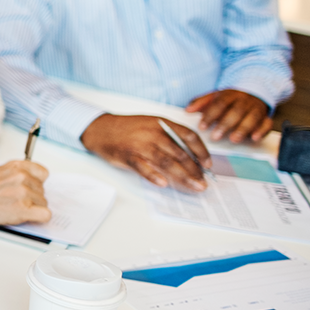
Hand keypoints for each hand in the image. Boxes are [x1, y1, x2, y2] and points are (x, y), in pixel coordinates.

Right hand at [0, 160, 51, 227]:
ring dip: (33, 208)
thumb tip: (31, 180)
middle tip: (17, 200)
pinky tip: (28, 217)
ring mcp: (24, 193)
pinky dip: (39, 218)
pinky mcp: (24, 209)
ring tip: (16, 207)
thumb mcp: (2, 170)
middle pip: (43, 191)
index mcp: (18, 166)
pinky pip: (45, 215)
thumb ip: (19, 173)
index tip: (31, 187)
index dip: (37, 182)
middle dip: (33, 197)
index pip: (43, 173)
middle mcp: (23, 177)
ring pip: (44, 203)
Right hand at [81, 114, 209, 191]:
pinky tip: (164, 184)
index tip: (208, 164)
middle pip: (180, 153)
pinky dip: (154, 176)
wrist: (101, 129)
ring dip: (183, 176)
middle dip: (195, 170)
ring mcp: (140, 144)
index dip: (202, 151)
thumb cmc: (128, 129)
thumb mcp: (151, 124)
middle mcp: (153, 132)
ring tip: (194, 186)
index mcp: (162, 123)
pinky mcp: (128, 156)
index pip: (189, 136)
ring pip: (166, 162)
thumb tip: (189, 157)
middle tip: (203, 182)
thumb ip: (168, 137)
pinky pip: (144, 167)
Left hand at [186, 89, 271, 142]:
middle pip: (236, 111)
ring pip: (252, 117)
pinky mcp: (265, 117)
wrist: (253, 90)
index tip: (202, 127)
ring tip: (234, 139)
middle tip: (215, 137)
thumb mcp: (213, 97)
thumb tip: (187, 110)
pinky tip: (254, 138)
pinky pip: (267, 123)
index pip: (219, 103)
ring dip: (243, 129)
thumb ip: (200, 103)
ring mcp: (256, 108)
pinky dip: (262, 130)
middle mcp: (244, 101)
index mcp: (229, 95)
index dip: (210, 115)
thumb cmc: (229, 99)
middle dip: (225, 124)